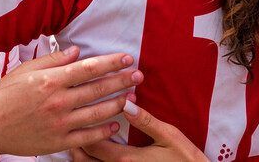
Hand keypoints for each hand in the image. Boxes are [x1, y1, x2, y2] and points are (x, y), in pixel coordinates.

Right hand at [0, 47, 143, 157]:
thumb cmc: (4, 95)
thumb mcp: (26, 70)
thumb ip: (53, 60)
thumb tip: (77, 51)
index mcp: (50, 80)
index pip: (89, 68)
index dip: (111, 62)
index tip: (126, 57)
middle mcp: (58, 101)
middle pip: (98, 89)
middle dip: (122, 81)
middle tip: (138, 76)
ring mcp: (59, 123)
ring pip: (97, 113)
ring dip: (117, 103)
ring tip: (131, 97)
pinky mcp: (58, 142)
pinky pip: (87, 137)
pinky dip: (104, 131)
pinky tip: (115, 124)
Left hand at [80, 101, 206, 161]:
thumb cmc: (184, 159)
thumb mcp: (169, 136)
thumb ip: (145, 121)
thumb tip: (125, 102)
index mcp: (126, 159)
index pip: (92, 144)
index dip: (81, 129)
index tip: (78, 112)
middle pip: (84, 160)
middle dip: (75, 143)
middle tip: (73, 125)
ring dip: (81, 156)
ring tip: (79, 140)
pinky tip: (95, 155)